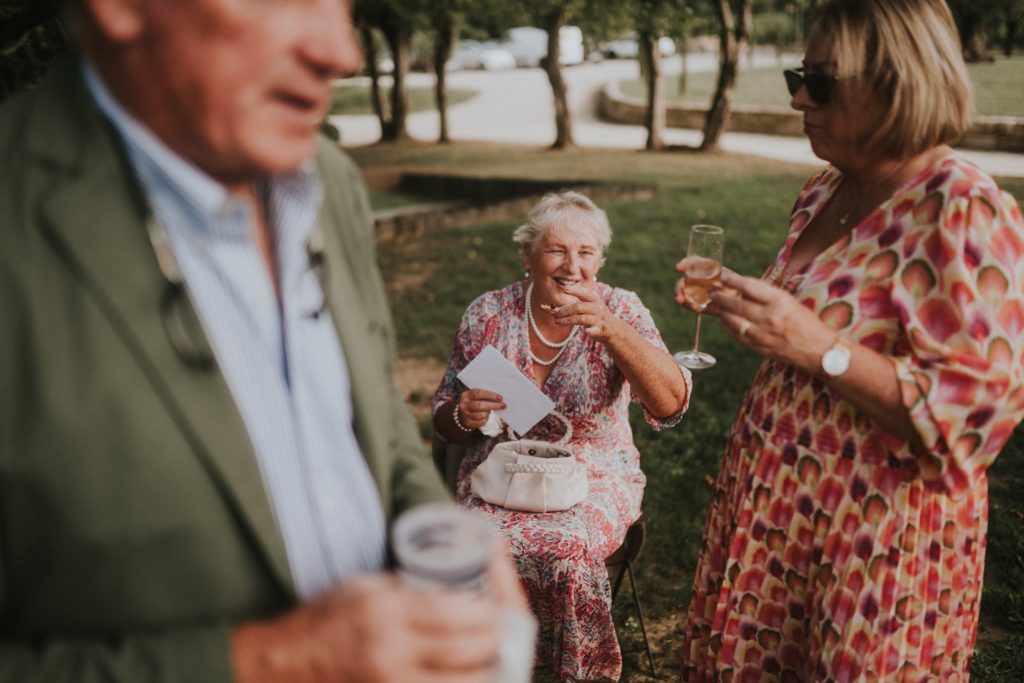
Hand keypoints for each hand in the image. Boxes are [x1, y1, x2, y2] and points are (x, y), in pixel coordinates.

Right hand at [232, 573, 502, 682]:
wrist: (284, 665)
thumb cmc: (323, 621)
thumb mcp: (364, 587)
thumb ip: (408, 588)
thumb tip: (454, 588)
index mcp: (388, 612)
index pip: (459, 611)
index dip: (487, 610)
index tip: (491, 607)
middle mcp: (393, 651)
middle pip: (470, 649)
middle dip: (492, 639)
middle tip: (495, 631)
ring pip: (465, 682)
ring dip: (482, 669)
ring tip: (482, 656)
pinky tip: (460, 673)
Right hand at [457, 389, 504, 429]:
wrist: (462, 414)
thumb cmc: (473, 402)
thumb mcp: (475, 397)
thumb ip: (484, 396)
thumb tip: (499, 398)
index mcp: (466, 395)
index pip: (478, 393)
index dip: (490, 395)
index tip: (500, 398)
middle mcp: (464, 405)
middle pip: (479, 405)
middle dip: (493, 405)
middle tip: (503, 405)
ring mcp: (465, 414)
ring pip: (480, 415)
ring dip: (488, 413)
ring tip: (490, 411)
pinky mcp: (467, 423)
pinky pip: (480, 422)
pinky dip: (486, 420)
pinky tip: (486, 417)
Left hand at [552, 282, 621, 343]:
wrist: (614, 329)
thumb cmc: (597, 316)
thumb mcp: (589, 307)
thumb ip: (576, 306)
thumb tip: (556, 308)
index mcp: (594, 300)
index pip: (584, 293)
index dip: (574, 290)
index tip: (563, 288)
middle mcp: (597, 308)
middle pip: (579, 307)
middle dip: (565, 310)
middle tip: (555, 315)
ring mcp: (600, 319)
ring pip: (583, 318)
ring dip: (568, 320)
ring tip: (557, 322)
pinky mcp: (601, 330)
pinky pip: (595, 330)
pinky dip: (590, 330)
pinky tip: (585, 332)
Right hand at [673, 256, 736, 315]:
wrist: (742, 303)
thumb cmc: (740, 288)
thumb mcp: (735, 281)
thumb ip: (726, 280)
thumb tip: (715, 285)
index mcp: (709, 268)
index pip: (694, 262)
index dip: (685, 263)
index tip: (678, 268)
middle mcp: (699, 278)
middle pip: (684, 280)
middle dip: (679, 288)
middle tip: (679, 298)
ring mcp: (697, 291)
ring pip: (684, 293)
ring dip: (683, 299)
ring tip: (693, 307)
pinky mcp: (697, 302)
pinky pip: (689, 303)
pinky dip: (690, 306)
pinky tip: (697, 309)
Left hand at [710, 269, 833, 369]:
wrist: (817, 349)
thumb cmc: (804, 321)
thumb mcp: (788, 301)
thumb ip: (765, 295)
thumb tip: (741, 286)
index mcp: (779, 302)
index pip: (749, 287)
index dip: (733, 280)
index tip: (723, 275)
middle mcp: (769, 317)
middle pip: (736, 304)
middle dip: (720, 297)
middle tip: (713, 292)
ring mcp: (761, 334)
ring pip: (731, 320)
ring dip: (721, 311)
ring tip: (716, 305)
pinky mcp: (757, 347)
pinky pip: (734, 335)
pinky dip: (726, 326)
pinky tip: (724, 320)